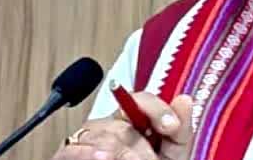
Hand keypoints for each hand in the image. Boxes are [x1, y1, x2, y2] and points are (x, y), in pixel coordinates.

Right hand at [52, 93, 193, 159]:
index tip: (172, 127)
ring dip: (123, 155)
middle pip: (123, 123)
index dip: (157, 110)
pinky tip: (104, 158)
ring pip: (102, 137)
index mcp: (132, 122)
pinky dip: (89, 154)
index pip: (139, 100)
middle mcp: (108, 127)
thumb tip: (185, 99)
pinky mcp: (67, 153)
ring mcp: (86, 140)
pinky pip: (73, 148)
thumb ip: (180, 131)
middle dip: (142, 148)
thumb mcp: (170, 155)